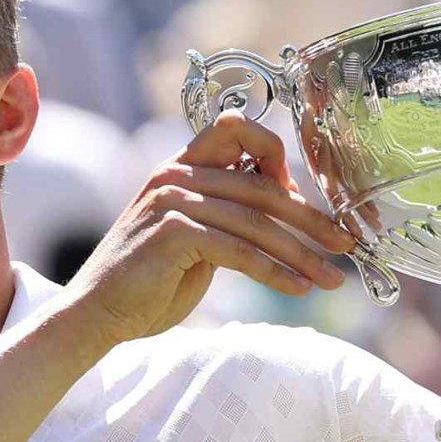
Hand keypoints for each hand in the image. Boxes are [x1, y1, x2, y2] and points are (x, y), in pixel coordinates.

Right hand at [66, 112, 356, 341]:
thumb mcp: (194, 238)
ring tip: (330, 279)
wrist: (96, 313)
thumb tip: (281, 203)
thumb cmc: (147, 282)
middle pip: (261, 186)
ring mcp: (172, 200)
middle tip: (344, 244)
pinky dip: (276, 272)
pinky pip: (241, 250)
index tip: (300, 194)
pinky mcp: (174, 233)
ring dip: (302, 253)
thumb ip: (227, 215)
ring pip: (257, 221)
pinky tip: (297, 289)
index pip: (236, 128)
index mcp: (179, 165)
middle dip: (310, 218)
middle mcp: (175, 174)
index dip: (274, 152)